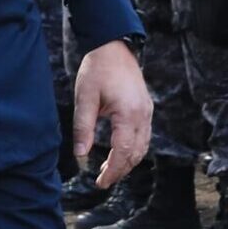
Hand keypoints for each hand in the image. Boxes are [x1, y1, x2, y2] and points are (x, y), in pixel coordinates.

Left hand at [76, 39, 154, 186]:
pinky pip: (144, 136)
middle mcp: (142, 114)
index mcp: (128, 113)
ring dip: (128, 161)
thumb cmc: (98, 69)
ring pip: (143, 146)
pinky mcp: (146, 108)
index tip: (100, 183)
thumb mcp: (84, 98)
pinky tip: (118, 152)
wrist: (114, 45)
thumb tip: (80, 154)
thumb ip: (83, 128)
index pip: (123, 152)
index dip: (113, 171)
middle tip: (102, 181)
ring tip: (109, 170)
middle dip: (120, 170)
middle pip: (136, 153)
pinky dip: (133, 149)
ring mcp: (147, 111)